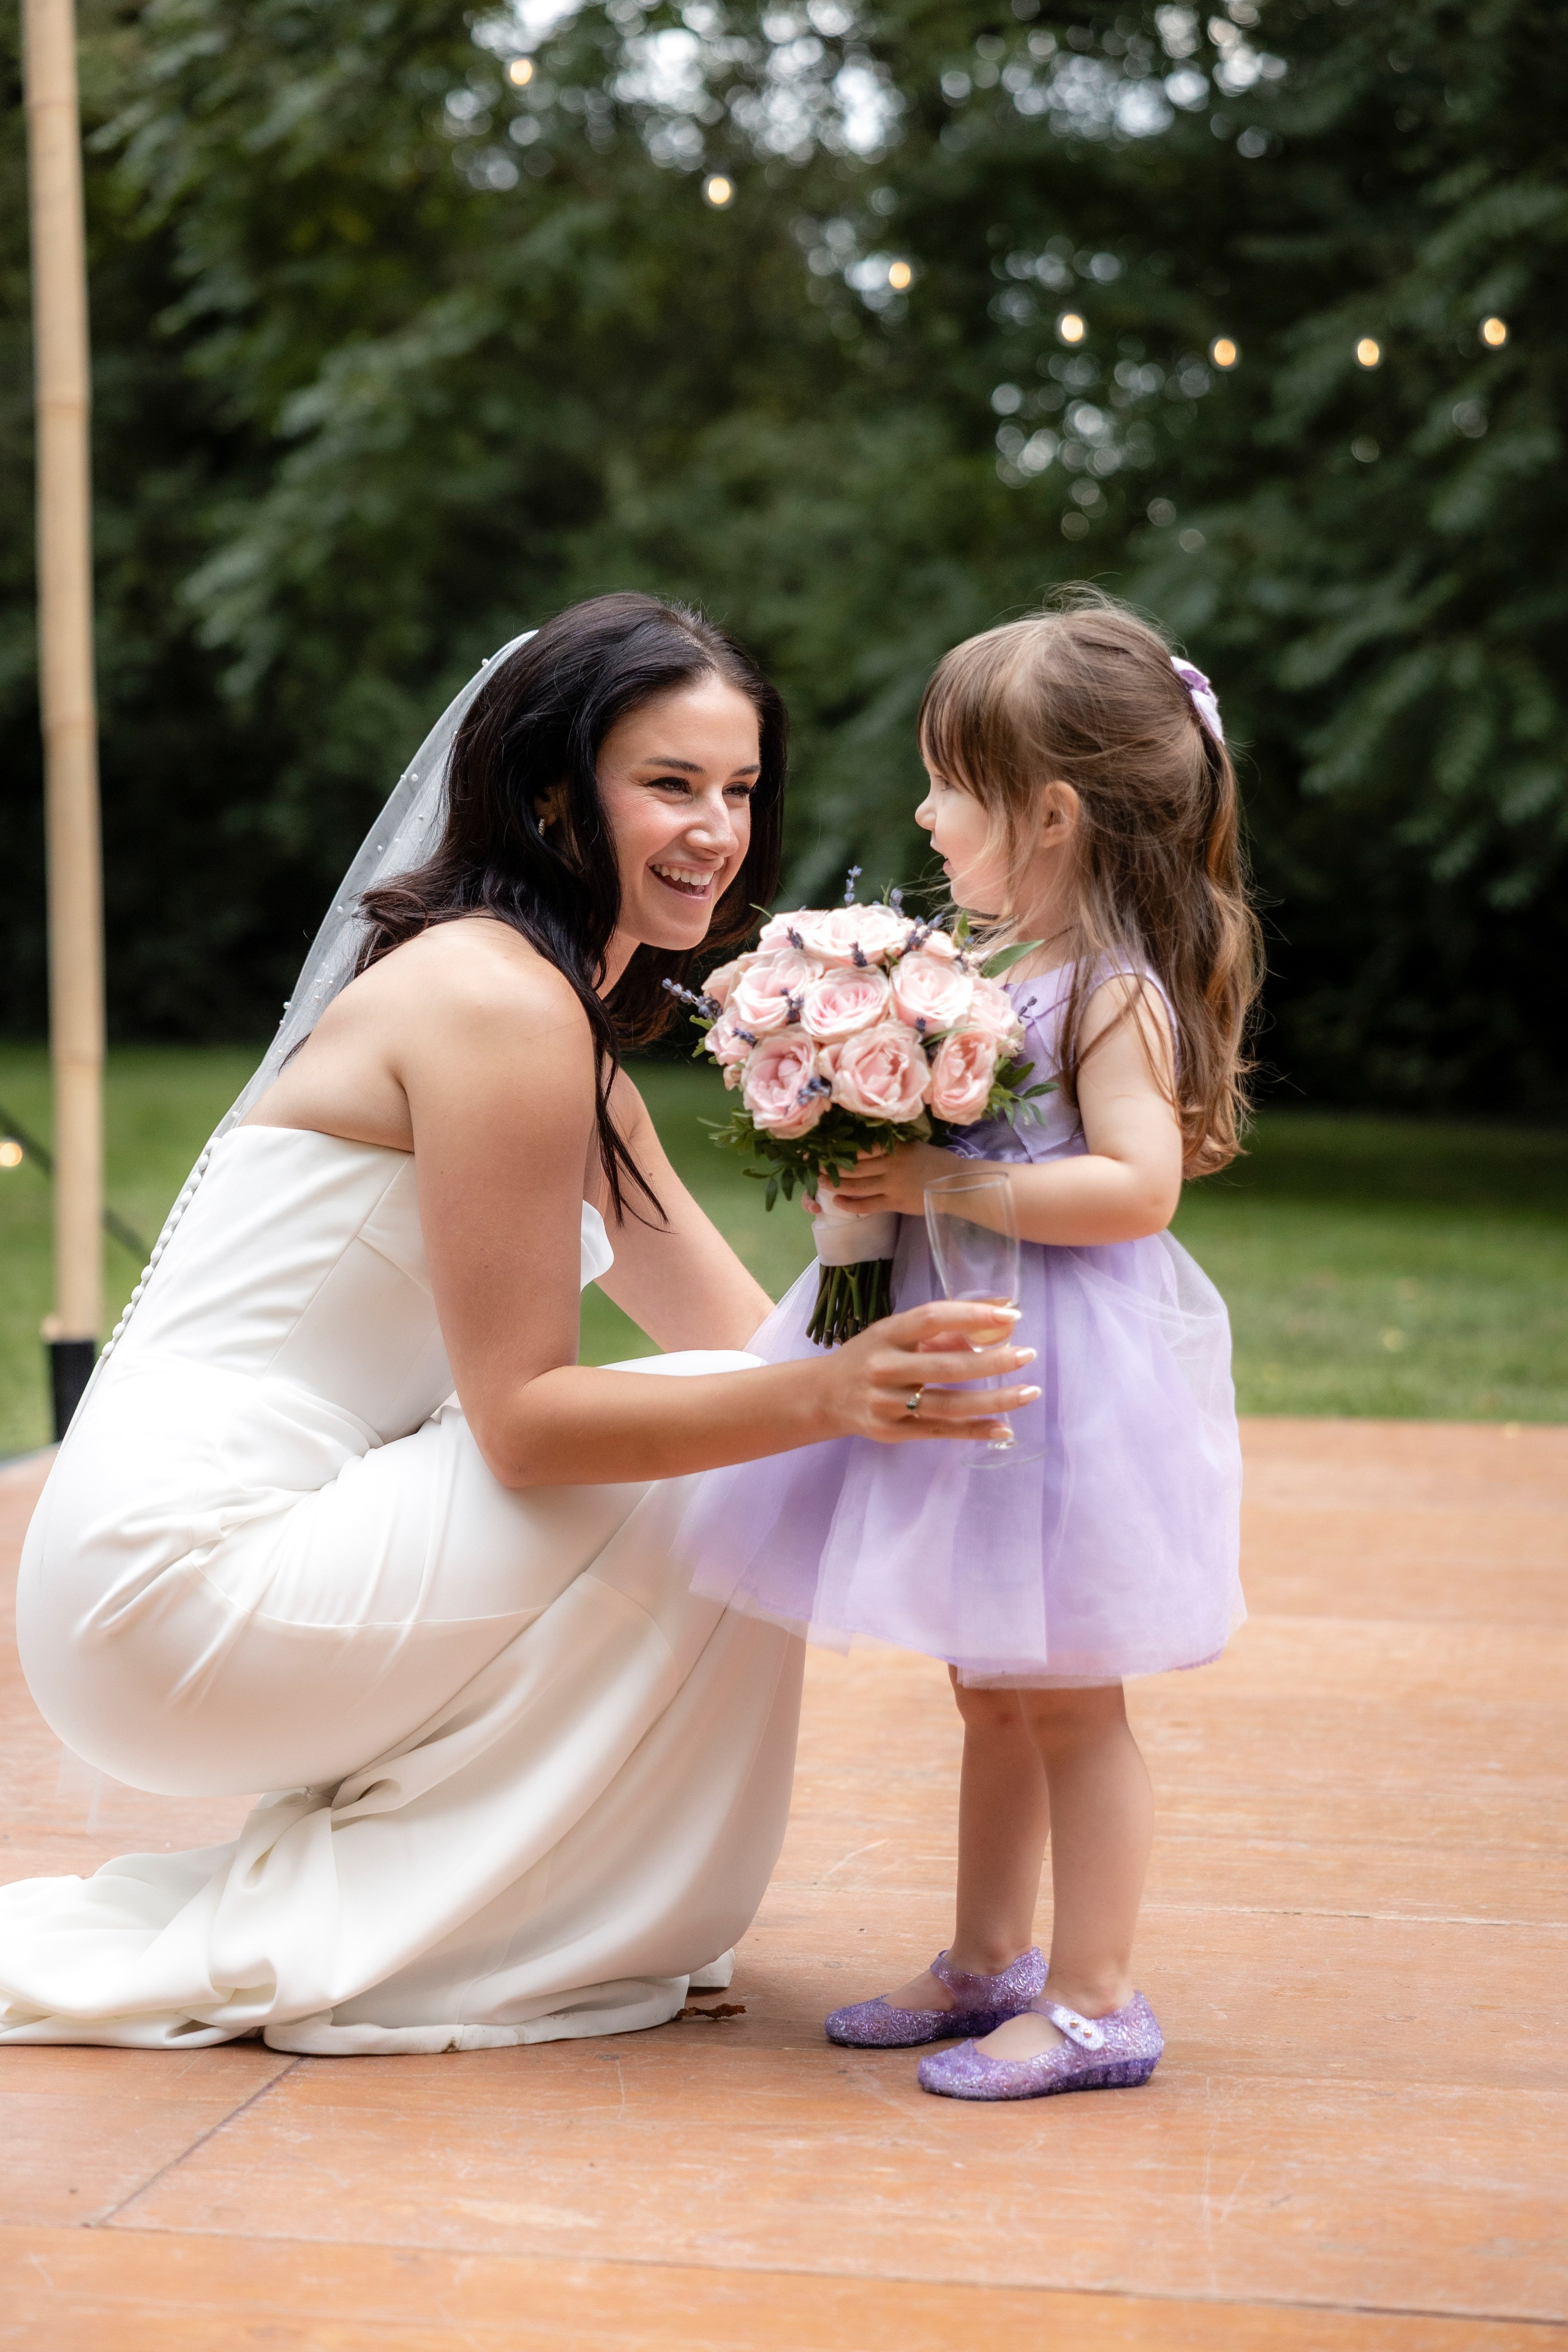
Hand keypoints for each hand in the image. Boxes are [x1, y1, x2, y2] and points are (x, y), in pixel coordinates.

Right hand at [818, 1299, 1038, 1445]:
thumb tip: (1002, 1313)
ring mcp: (886, 1404)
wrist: (824, 1396)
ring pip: (948, 1404)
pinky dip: (975, 1430)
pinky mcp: (892, 1432)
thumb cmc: (871, 1356)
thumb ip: (945, 1326)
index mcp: (886, 1333)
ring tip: (1028, 1391)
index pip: (932, 1318)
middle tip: (1027, 1354)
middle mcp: (883, 1368)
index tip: (1011, 1314)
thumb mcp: (897, 1333)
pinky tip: (1005, 1427)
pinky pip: (941, 1431)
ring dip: (993, 1400)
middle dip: (991, 1361)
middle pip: (945, 1365)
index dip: (972, 1314)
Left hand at [824, 1140, 954, 1219]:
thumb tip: (871, 1143)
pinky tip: (838, 1201)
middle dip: (833, 1166)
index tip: (826, 1147)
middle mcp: (890, 1164)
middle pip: (855, 1165)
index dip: (842, 1148)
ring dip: (837, 1183)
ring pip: (857, 1184)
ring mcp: (891, 1184)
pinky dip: (851, 1203)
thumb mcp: (915, 1146)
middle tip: (815, 1166)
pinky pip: (867, 1204)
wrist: (955, 1184)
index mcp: (896, 1147)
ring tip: (821, 1182)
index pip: (863, 1147)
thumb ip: (894, 1146)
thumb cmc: (937, 1162)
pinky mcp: (894, 1202)